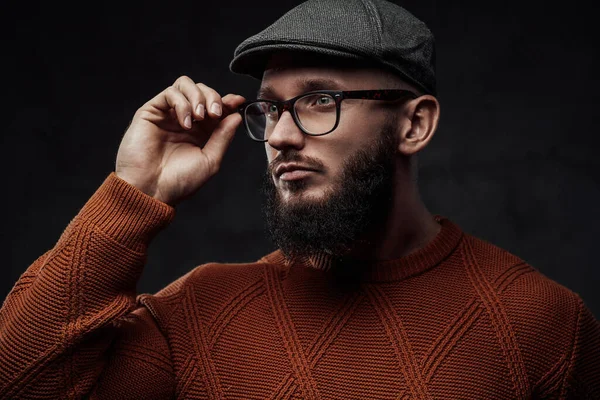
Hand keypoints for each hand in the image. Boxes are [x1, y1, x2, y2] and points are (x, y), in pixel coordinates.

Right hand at [115, 76, 245, 205]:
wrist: (151, 190)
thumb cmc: (179, 182)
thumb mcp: (210, 160)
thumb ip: (223, 137)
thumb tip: (236, 116)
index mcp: (200, 132)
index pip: (215, 107)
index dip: (228, 101)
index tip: (238, 101)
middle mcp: (184, 120)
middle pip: (202, 91)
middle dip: (213, 97)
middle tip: (215, 114)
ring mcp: (168, 115)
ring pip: (185, 85)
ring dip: (198, 96)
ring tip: (200, 117)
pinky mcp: (151, 112)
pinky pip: (170, 93)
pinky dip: (182, 103)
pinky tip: (185, 123)